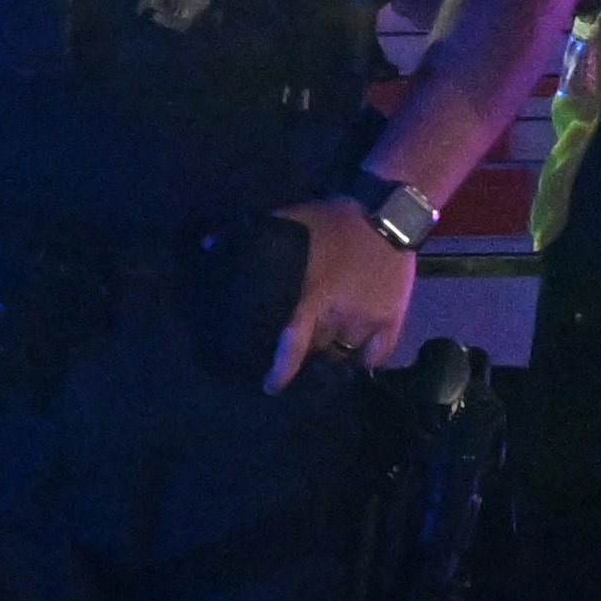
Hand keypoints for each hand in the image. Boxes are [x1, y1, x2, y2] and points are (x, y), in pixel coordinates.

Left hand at [270, 194, 422, 393]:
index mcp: (312, 298)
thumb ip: (251, 237)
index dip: (280, 371)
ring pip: (345, 354)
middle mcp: (339, 317)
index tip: (270, 387)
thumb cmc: (333, 219)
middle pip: (317, 350)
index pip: (292, 345)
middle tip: (299, 348)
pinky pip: (378, 354)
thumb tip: (208, 245)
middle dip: (306, 351)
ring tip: (325, 350)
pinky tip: (358, 355)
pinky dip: (367, 358)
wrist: (388, 213)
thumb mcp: (288, 221)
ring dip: (332, 353)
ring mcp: (368, 321)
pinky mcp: (392, 319)